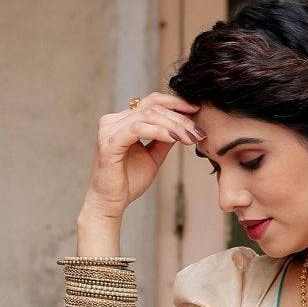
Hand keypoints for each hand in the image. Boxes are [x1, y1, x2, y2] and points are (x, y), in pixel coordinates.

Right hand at [82, 92, 201, 220]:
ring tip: (191, 137)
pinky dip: (159, 132)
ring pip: (148, 116)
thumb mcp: (153, 157)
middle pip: (152, 107)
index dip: (175, 103)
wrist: (110, 204)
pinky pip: (138, 129)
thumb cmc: (128, 182)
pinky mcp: (109, 142)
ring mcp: (109, 129)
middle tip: (198, 130)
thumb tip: (184, 125)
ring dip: (173, 125)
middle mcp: (113, 120)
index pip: (151, 102)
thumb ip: (165, 139)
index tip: (196, 110)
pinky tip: (175, 139)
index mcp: (122, 121)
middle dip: (179, 117)